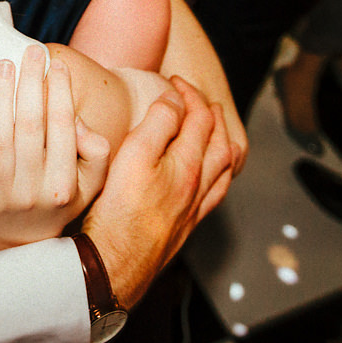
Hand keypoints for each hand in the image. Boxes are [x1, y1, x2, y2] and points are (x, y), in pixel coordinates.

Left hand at [0, 46, 111, 250]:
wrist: (24, 244)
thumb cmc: (59, 200)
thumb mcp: (90, 184)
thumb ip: (95, 152)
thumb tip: (77, 121)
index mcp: (64, 185)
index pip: (62, 128)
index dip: (59, 92)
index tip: (56, 64)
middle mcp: (34, 192)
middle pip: (30, 127)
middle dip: (30, 83)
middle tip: (30, 51)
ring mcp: (3, 198)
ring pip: (1, 140)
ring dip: (1, 98)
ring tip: (3, 66)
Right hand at [82, 78, 233, 305]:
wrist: (117, 261)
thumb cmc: (121, 210)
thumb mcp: (134, 154)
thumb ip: (158, 122)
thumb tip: (174, 99)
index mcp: (188, 164)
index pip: (200, 118)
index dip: (189, 93)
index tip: (174, 81)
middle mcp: (199, 185)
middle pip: (220, 141)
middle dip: (212, 114)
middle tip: (199, 99)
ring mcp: (195, 207)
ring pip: (224, 169)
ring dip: (223, 143)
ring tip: (215, 131)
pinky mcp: (187, 225)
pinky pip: (216, 193)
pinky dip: (219, 174)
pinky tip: (208, 177)